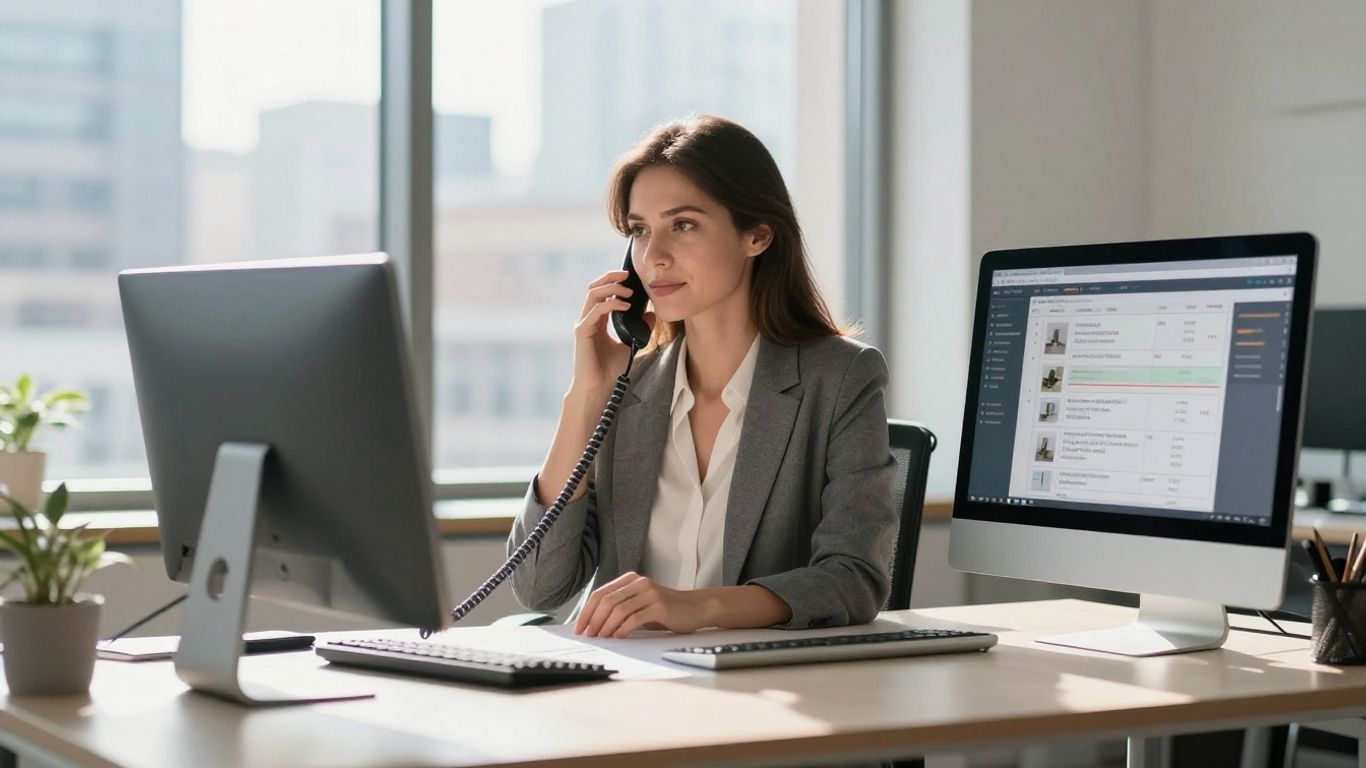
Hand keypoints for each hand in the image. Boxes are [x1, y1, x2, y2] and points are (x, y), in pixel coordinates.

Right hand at [570, 271, 653, 393]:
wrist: (599, 388)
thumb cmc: (610, 370)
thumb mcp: (630, 344)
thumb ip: (639, 328)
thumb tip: (651, 313)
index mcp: (596, 321)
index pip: (601, 293)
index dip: (614, 281)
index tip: (631, 278)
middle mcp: (587, 319)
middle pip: (594, 288)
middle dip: (610, 277)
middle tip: (628, 274)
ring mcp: (583, 325)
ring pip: (593, 294)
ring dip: (611, 288)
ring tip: (629, 291)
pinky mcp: (582, 332)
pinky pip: (596, 311)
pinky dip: (611, 304)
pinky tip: (626, 306)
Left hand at [574, 572, 708, 637]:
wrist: (695, 608)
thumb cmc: (665, 610)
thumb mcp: (640, 603)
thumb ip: (621, 607)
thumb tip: (594, 625)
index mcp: (630, 580)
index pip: (600, 593)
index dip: (587, 611)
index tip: (579, 627)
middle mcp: (639, 583)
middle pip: (607, 601)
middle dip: (594, 620)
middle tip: (589, 635)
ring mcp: (650, 593)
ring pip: (618, 610)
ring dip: (606, 627)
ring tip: (602, 638)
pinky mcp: (659, 606)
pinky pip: (635, 618)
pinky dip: (623, 629)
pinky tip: (618, 637)